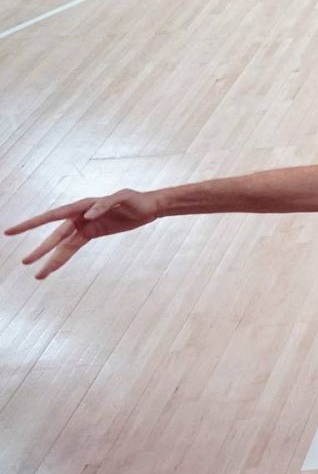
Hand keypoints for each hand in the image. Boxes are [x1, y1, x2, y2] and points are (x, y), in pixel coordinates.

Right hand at [5, 190, 160, 279]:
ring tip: (38, 275)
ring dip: (51, 259)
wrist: (149, 207)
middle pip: (55, 235)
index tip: (12, 231)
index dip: (31, 224)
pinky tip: (53, 266)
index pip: (52, 215)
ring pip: (62, 245)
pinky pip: (73, 246)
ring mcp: (84, 226)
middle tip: (25, 262)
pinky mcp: (91, 233)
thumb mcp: (124, 198)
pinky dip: (63, 257)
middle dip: (41, 250)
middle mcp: (79, 216)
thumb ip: (105, 204)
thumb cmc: (136, 200)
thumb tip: (87, 215)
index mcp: (82, 206)